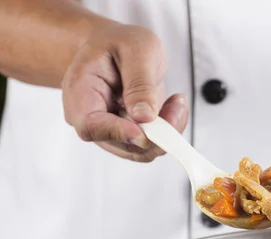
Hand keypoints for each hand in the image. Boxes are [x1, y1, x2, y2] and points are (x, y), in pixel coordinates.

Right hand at [62, 23, 188, 161]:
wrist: (116, 48)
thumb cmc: (119, 43)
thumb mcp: (136, 48)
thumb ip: (140, 82)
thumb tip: (144, 116)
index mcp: (80, 92)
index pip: (91, 126)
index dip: (118, 133)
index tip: (143, 132)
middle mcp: (91, 118)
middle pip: (120, 144)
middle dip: (155, 133)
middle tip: (177, 106)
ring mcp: (110, 131)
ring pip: (140, 150)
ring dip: (167, 132)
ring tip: (177, 102)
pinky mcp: (129, 135)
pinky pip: (151, 144)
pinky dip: (169, 131)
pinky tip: (174, 107)